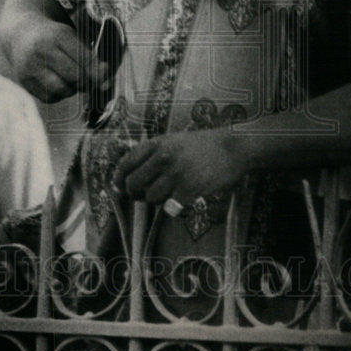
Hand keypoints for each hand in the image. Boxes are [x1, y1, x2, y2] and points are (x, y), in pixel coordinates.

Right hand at [10, 19, 108, 102]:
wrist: (22, 34)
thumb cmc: (55, 37)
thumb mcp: (71, 37)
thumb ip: (88, 57)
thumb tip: (105, 81)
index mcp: (57, 36)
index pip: (82, 58)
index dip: (97, 71)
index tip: (106, 77)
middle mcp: (41, 51)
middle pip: (73, 76)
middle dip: (87, 82)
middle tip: (92, 81)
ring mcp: (30, 67)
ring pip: (61, 90)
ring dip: (72, 89)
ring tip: (73, 80)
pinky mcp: (24, 81)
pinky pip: (49, 97)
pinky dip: (59, 94)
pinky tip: (59, 83)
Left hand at [112, 129, 246, 205]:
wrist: (232, 147)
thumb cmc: (202, 145)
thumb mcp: (173, 141)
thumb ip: (152, 155)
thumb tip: (127, 176)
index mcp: (157, 144)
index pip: (125, 164)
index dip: (118, 179)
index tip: (119, 187)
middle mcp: (163, 157)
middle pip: (133, 185)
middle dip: (135, 194)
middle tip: (144, 196)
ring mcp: (176, 173)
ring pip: (151, 199)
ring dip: (158, 201)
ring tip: (170, 194)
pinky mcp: (189, 189)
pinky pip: (170, 209)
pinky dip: (175, 209)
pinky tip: (184, 201)